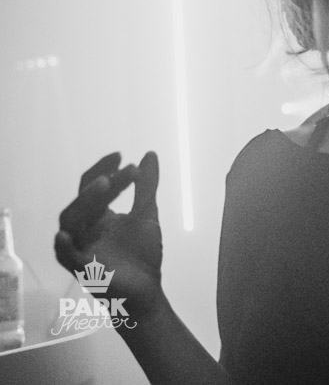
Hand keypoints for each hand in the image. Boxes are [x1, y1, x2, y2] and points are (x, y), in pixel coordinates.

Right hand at [55, 151, 163, 320]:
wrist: (148, 290)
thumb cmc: (142, 254)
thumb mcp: (147, 214)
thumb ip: (147, 186)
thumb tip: (149, 154)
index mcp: (97, 216)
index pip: (92, 186)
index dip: (104, 170)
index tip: (122, 156)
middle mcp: (84, 229)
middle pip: (82, 201)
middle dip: (100, 183)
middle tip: (123, 171)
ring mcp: (81, 248)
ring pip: (71, 221)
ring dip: (86, 201)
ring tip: (105, 184)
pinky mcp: (83, 270)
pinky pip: (65, 257)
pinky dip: (63, 246)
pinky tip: (64, 235)